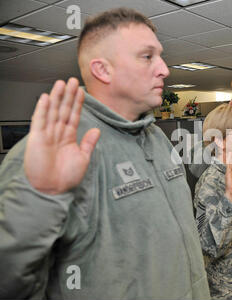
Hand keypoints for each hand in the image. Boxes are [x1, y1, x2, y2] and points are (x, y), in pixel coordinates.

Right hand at [24, 78, 100, 194]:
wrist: (53, 190)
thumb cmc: (66, 177)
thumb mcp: (83, 158)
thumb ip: (89, 143)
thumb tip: (97, 130)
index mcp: (69, 137)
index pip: (73, 116)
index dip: (77, 103)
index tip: (81, 91)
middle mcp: (58, 134)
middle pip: (63, 109)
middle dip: (68, 95)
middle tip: (71, 80)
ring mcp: (47, 134)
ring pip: (52, 111)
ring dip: (56, 97)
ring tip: (61, 84)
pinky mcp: (37, 138)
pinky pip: (39, 121)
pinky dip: (42, 109)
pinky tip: (46, 98)